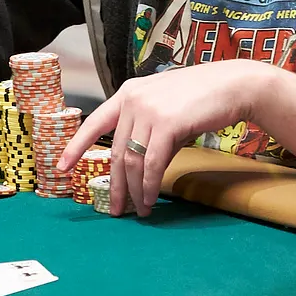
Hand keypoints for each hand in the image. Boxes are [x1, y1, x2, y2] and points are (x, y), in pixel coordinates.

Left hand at [56, 61, 271, 217]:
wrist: (234, 85)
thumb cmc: (203, 97)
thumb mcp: (166, 108)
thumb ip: (148, 130)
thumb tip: (139, 165)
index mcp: (128, 93)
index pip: (94, 123)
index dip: (76, 147)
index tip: (61, 168)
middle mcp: (133, 100)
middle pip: (117, 152)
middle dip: (116, 185)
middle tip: (116, 209)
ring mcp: (149, 111)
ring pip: (133, 161)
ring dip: (135, 190)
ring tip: (139, 210)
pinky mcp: (167, 123)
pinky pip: (152, 164)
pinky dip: (149, 186)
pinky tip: (150, 199)